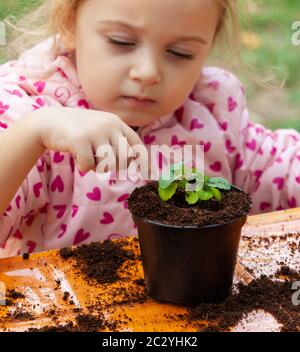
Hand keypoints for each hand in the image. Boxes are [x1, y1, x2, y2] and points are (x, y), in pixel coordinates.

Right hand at [32, 106, 147, 174]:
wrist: (50, 121)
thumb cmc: (80, 130)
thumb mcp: (102, 130)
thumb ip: (118, 143)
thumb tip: (135, 161)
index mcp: (117, 123)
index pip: (138, 145)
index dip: (144, 162)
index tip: (148, 176)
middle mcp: (109, 125)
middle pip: (125, 158)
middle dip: (116, 166)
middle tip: (101, 161)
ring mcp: (95, 131)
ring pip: (109, 165)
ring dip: (98, 167)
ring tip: (89, 157)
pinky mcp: (81, 140)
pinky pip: (89, 166)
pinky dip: (83, 167)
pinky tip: (77, 157)